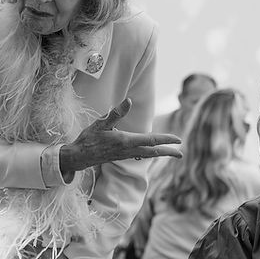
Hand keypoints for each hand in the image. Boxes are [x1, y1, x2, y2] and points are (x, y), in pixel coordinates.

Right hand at [59, 98, 181, 176]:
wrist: (78, 157)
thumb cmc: (88, 139)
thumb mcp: (100, 124)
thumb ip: (115, 113)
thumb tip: (128, 101)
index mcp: (125, 141)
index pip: (151, 140)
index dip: (165, 139)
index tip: (178, 140)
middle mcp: (127, 150)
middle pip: (152, 151)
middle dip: (167, 152)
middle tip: (181, 153)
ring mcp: (124, 154)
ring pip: (146, 154)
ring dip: (160, 153)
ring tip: (171, 153)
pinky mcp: (120, 156)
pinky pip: (139, 155)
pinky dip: (148, 153)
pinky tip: (150, 152)